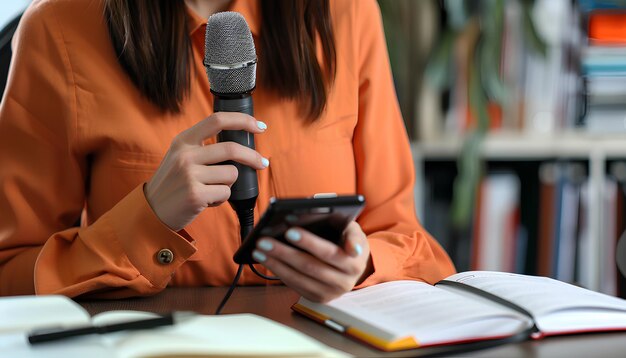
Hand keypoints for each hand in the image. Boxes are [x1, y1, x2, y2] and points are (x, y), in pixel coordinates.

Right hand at [144, 112, 267, 230]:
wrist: (152, 211)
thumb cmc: (174, 184)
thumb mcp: (181, 157)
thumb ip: (203, 147)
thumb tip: (242, 145)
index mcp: (183, 140)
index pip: (217, 120)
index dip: (242, 120)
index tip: (260, 126)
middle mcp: (185, 155)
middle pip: (232, 148)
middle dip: (253, 156)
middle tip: (262, 163)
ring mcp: (189, 175)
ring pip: (231, 174)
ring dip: (228, 184)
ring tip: (212, 189)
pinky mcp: (196, 194)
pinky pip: (226, 192)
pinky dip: (221, 198)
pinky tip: (207, 200)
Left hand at [252, 221, 372, 301]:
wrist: (353, 266)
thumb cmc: (348, 241)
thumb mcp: (353, 231)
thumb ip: (348, 230)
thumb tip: (341, 236)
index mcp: (355, 263)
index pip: (329, 252)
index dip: (310, 243)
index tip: (289, 231)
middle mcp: (344, 282)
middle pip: (309, 266)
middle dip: (284, 252)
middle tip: (265, 240)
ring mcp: (330, 293)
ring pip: (298, 278)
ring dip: (276, 263)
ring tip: (259, 249)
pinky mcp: (318, 298)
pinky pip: (295, 285)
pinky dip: (279, 272)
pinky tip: (266, 260)